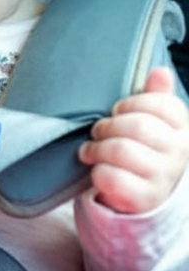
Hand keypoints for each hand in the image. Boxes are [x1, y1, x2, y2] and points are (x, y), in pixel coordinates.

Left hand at [79, 67, 188, 213]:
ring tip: (90, 151)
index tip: (117, 111)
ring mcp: (163, 177)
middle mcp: (179, 153)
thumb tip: (160, 72)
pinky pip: (112, 178)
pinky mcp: (144, 199)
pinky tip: (98, 171)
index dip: (129, 104)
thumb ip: (154, 96)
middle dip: (107, 126)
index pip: (160, 104)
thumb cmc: (141, 150)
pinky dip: (98, 172)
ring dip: (96, 148)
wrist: (141, 195)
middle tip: (97, 131)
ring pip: (121, 150)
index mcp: (182, 129)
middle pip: (137, 125)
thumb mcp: (150, 121)